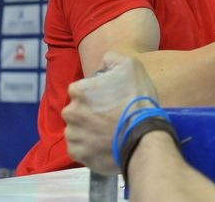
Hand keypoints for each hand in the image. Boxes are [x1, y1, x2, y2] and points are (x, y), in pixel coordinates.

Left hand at [62, 52, 157, 175]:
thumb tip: (102, 63)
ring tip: (109, 132)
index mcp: (79, 90)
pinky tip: (105, 144)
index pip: (79, 89)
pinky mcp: (79, 154)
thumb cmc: (136, 99)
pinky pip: (79, 149)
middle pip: (77, 110)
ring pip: (76, 129)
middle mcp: (70, 112)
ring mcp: (73, 135)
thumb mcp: (130, 65)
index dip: (94, 93)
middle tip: (110, 116)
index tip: (108, 99)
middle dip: (89, 112)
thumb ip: (110, 59)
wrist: (144, 136)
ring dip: (88, 130)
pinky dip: (89, 148)